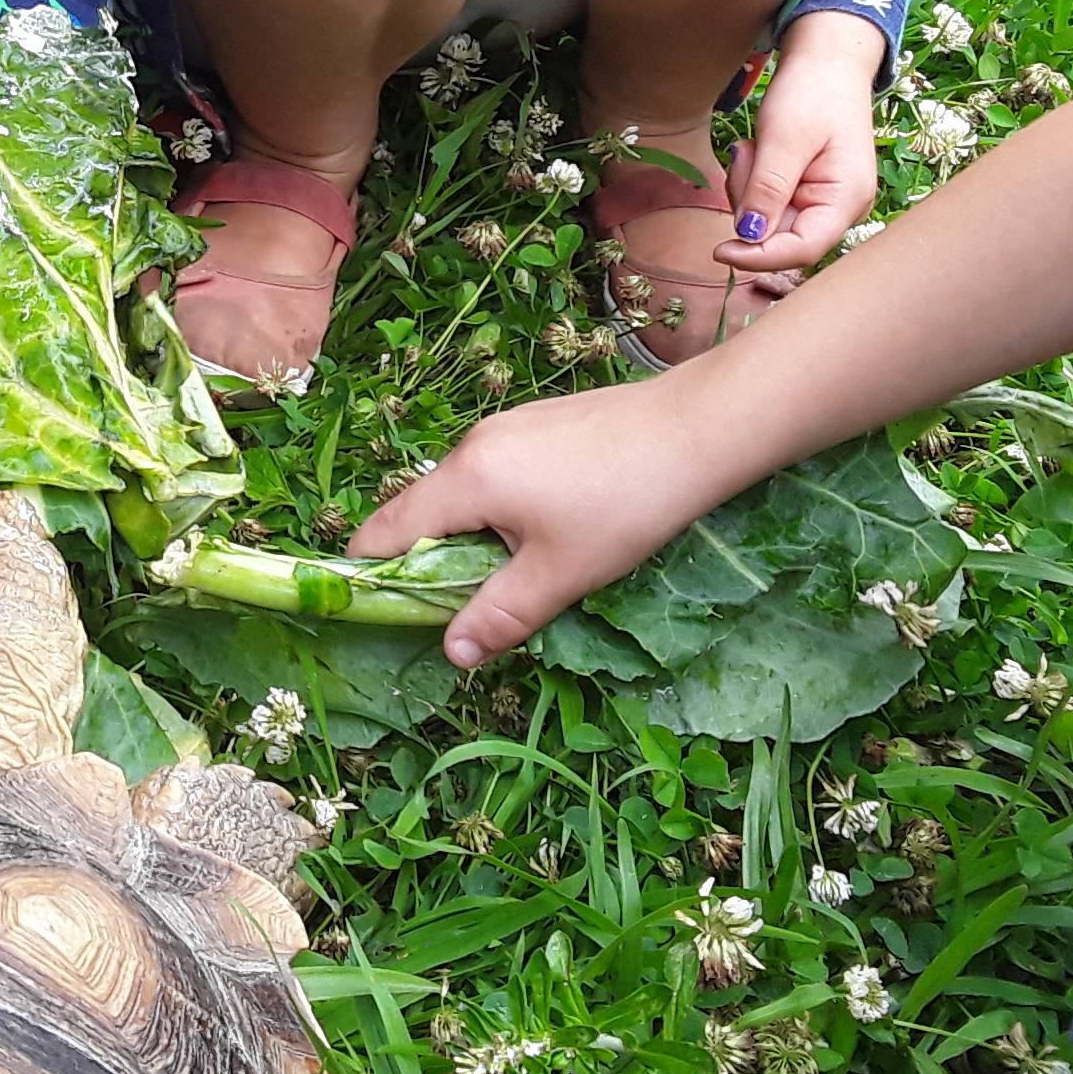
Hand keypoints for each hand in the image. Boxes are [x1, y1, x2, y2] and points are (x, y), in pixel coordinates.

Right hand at [347, 370, 745, 667]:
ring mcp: (508, 425)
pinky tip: (552, 529)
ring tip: (519, 572)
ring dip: (471, 536)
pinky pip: (496, 472)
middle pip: (422, 509)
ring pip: (463, 491)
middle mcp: (474, 443)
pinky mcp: (539, 421)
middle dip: (429, 561)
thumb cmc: (627, 505)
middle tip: (465, 606)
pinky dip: (500, 508)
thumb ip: (500, 614)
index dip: (373, 575)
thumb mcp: (562, 574)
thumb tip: (453, 652)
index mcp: (467, 480)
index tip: (384, 613)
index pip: (386, 530)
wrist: (698, 430)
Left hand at [721, 11, 882, 282]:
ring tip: (754, 147)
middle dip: (750, 203)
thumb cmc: (813, 91)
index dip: (760, 257)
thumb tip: (749, 236)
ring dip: (748, 189)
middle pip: (781, 237)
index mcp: (847, 199)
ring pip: (768, 222)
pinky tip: (758, 151)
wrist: (827, 60)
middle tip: (745, 154)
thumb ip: (768, 188)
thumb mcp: (785, 137)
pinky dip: (752, 181)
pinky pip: (768, 204)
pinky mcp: (805, 192)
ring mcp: (823, 201)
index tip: (718, 250)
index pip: (803, 250)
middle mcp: (841, 209)